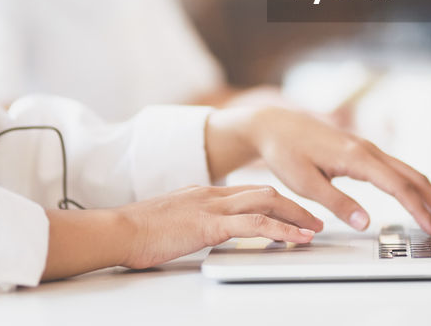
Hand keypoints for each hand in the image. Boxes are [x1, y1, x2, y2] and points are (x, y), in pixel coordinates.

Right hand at [42, 184, 321, 279]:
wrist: (116, 231)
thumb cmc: (137, 232)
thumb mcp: (173, 222)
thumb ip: (193, 223)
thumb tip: (205, 233)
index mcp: (205, 193)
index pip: (249, 191)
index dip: (275, 201)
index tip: (292, 211)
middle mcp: (212, 194)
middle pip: (265, 192)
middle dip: (294, 205)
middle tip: (314, 219)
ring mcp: (212, 207)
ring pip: (266, 203)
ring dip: (295, 216)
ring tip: (314, 229)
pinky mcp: (210, 224)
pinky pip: (255, 225)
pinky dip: (281, 230)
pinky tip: (296, 238)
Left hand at [206, 104, 430, 234]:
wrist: (275, 125)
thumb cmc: (286, 153)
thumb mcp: (305, 183)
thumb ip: (337, 203)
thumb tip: (366, 223)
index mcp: (357, 157)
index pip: (399, 187)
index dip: (419, 209)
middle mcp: (369, 151)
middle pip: (415, 177)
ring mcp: (369, 150)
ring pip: (410, 172)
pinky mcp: (365, 153)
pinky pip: (399, 170)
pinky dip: (416, 186)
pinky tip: (421, 200)